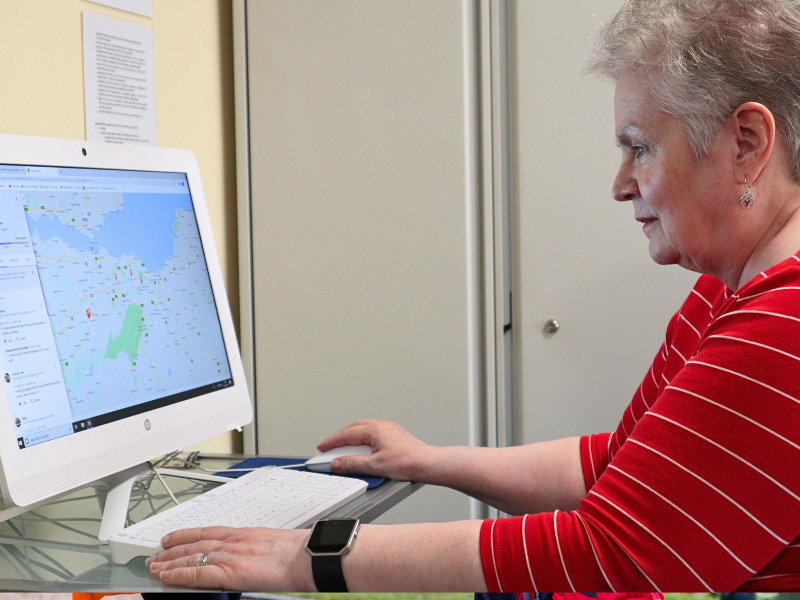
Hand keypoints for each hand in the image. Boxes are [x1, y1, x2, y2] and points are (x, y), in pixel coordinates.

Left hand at [145, 526, 312, 590]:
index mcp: (244, 534)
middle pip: (194, 544)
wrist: (307, 557)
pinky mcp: (229, 572)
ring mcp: (229, 556)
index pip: (207, 532)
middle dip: (172, 550)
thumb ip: (255, 549)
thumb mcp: (272, 543)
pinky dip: (179, 575)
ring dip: (169, 562)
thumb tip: (251, 559)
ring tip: (153, 566)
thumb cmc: (299, 552)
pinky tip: (166, 577)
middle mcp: (233, 542)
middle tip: (155, 554)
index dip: (186, 535)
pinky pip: (197, 574)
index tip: (173, 538)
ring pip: (191, 558)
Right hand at [317, 419, 433, 480]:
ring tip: (344, 447)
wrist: (428, 464)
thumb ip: (353, 464)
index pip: (347, 434)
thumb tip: (337, 463)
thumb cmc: (408, 463)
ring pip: (365, 428)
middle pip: (355, 427)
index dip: (332, 442)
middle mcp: (383, 426)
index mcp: (375, 430)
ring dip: (352, 436)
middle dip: (340, 436)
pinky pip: (374, 433)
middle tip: (330, 446)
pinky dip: (363, 438)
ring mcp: (391, 430)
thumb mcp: (375, 466)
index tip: (322, 447)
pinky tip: (363, 447)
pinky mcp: (396, 436)